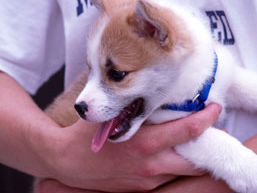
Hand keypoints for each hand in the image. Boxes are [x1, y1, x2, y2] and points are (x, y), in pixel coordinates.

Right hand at [36, 103, 220, 192]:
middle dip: (208, 145)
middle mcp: (151, 164)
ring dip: (193, 156)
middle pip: (195, 160)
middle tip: (211, 130)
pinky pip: (168, 177)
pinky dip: (176, 164)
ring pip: (184, 171)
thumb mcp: (109, 115)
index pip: (186, 131)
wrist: (66, 161)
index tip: (214, 109)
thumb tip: (148, 96)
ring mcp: (148, 179)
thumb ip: (131, 107)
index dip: (206, 119)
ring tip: (193, 141)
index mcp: (144, 143)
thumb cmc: (85, 136)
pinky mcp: (142, 187)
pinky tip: (170, 153)